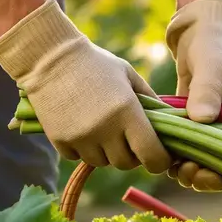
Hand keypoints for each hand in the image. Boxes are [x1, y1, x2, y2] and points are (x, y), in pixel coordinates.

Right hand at [0, 0, 172, 173]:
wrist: (50, 57)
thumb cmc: (96, 64)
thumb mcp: (129, 76)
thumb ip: (151, 100)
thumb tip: (171, 122)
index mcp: (127, 112)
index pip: (152, 155)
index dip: (159, 161)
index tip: (160, 157)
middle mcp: (105, 129)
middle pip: (127, 163)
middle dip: (131, 154)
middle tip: (128, 138)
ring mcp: (81, 137)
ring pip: (102, 162)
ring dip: (106, 152)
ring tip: (103, 129)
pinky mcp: (60, 141)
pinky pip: (78, 158)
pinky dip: (83, 148)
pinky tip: (81, 126)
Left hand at [165, 0, 221, 191]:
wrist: (199, 30)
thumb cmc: (212, 44)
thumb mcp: (212, 64)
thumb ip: (207, 90)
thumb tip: (203, 119)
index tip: (205, 171)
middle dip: (207, 176)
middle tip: (185, 172)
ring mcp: (217, 127)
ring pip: (208, 163)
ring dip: (191, 171)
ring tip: (173, 167)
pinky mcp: (197, 125)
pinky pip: (192, 150)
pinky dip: (179, 157)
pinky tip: (165, 155)